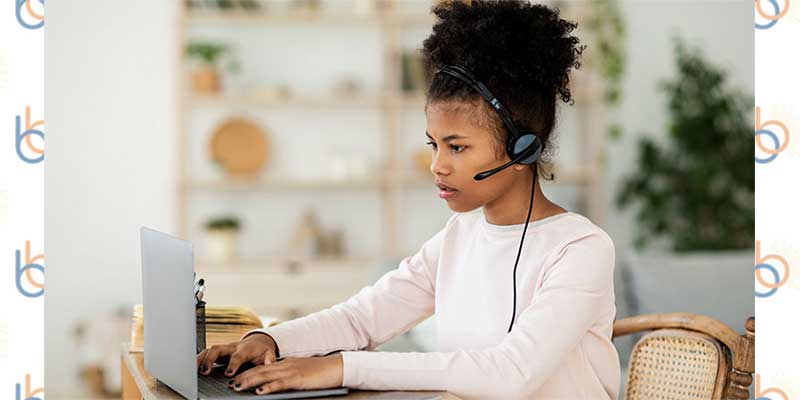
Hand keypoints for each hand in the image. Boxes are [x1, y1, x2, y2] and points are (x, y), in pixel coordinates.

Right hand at [196, 333, 277, 377]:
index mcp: (244, 349)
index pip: (237, 356)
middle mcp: (232, 347)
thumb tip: (269, 363)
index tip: (229, 374)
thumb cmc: (261, 351)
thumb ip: (269, 359)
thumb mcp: (268, 354)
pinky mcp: (218, 351)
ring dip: (201, 359)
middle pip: (218, 349)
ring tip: (193, 371)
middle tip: (205, 372)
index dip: (233, 364)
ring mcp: (224, 348)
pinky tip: (191, 368)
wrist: (258, 342)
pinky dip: (198, 359)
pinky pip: (206, 353)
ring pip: (209, 350)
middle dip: (210, 360)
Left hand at [227, 354, 343, 394]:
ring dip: (250, 381)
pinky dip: (268, 387)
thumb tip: (275, 383)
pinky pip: (280, 383)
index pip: (262, 367)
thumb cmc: (320, 372)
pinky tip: (260, 391)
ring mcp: (291, 371)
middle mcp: (285, 365)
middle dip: (244, 377)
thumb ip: (287, 376)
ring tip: (238, 386)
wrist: (336, 366)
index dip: (248, 372)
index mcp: (285, 363)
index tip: (236, 378)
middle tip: (231, 383)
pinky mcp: (298, 379)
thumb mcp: (300, 372)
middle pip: (260, 370)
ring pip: (265, 375)